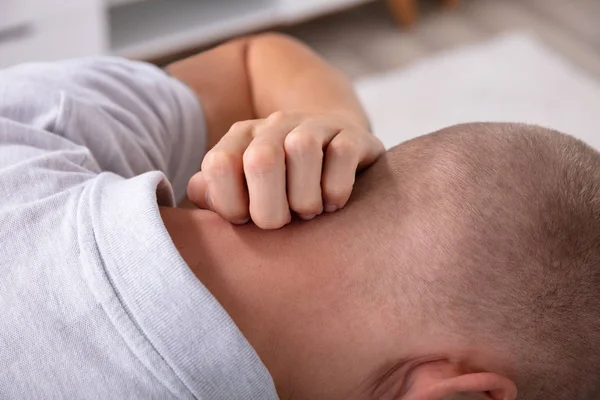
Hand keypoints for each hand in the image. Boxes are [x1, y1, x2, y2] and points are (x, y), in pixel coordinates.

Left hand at [187, 111, 383, 228]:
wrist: (333, 147)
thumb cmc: (281, 182)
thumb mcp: (243, 187)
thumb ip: (212, 192)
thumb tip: (196, 193)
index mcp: (241, 138)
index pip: (219, 165)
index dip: (230, 204)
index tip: (246, 221)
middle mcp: (275, 125)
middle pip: (261, 160)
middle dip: (271, 209)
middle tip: (283, 224)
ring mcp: (315, 125)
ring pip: (302, 149)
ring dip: (305, 198)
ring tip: (310, 212)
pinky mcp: (352, 133)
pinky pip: (342, 154)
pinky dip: (337, 190)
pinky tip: (334, 203)